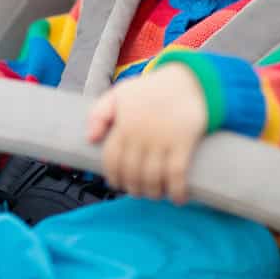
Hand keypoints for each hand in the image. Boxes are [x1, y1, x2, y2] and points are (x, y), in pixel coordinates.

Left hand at [87, 63, 206, 203]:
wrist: (189, 80)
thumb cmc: (152, 90)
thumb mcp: (119, 93)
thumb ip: (99, 113)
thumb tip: (90, 139)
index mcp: (123, 124)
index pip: (111, 160)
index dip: (113, 176)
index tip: (118, 184)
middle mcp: (140, 134)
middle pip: (131, 173)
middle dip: (134, 188)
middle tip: (138, 191)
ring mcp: (162, 139)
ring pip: (152, 178)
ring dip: (153, 193)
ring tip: (155, 194)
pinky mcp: (183, 142)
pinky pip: (177, 174)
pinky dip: (177, 191)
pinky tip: (179, 198)